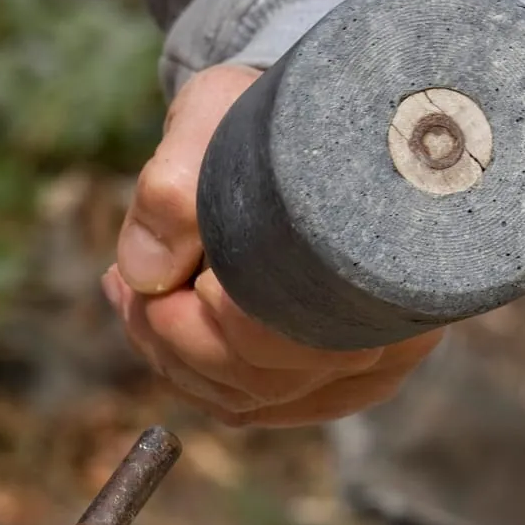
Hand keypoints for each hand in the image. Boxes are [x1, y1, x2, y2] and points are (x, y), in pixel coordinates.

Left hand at [106, 62, 443, 427]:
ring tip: (136, 295)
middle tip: (129, 282)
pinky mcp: (342, 379)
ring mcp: (375, 361)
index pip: (290, 336)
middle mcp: (396, 325)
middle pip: (266, 382)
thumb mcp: (213, 120)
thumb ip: (174, 185)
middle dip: (175, 340)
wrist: (308, 122)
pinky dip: (194, 376)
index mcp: (385, 254)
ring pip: (252, 399)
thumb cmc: (268, 118)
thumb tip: (143, 272)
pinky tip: (159, 323)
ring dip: (175, 357)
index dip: (211, 321)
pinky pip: (254, 405)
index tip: (163, 275)